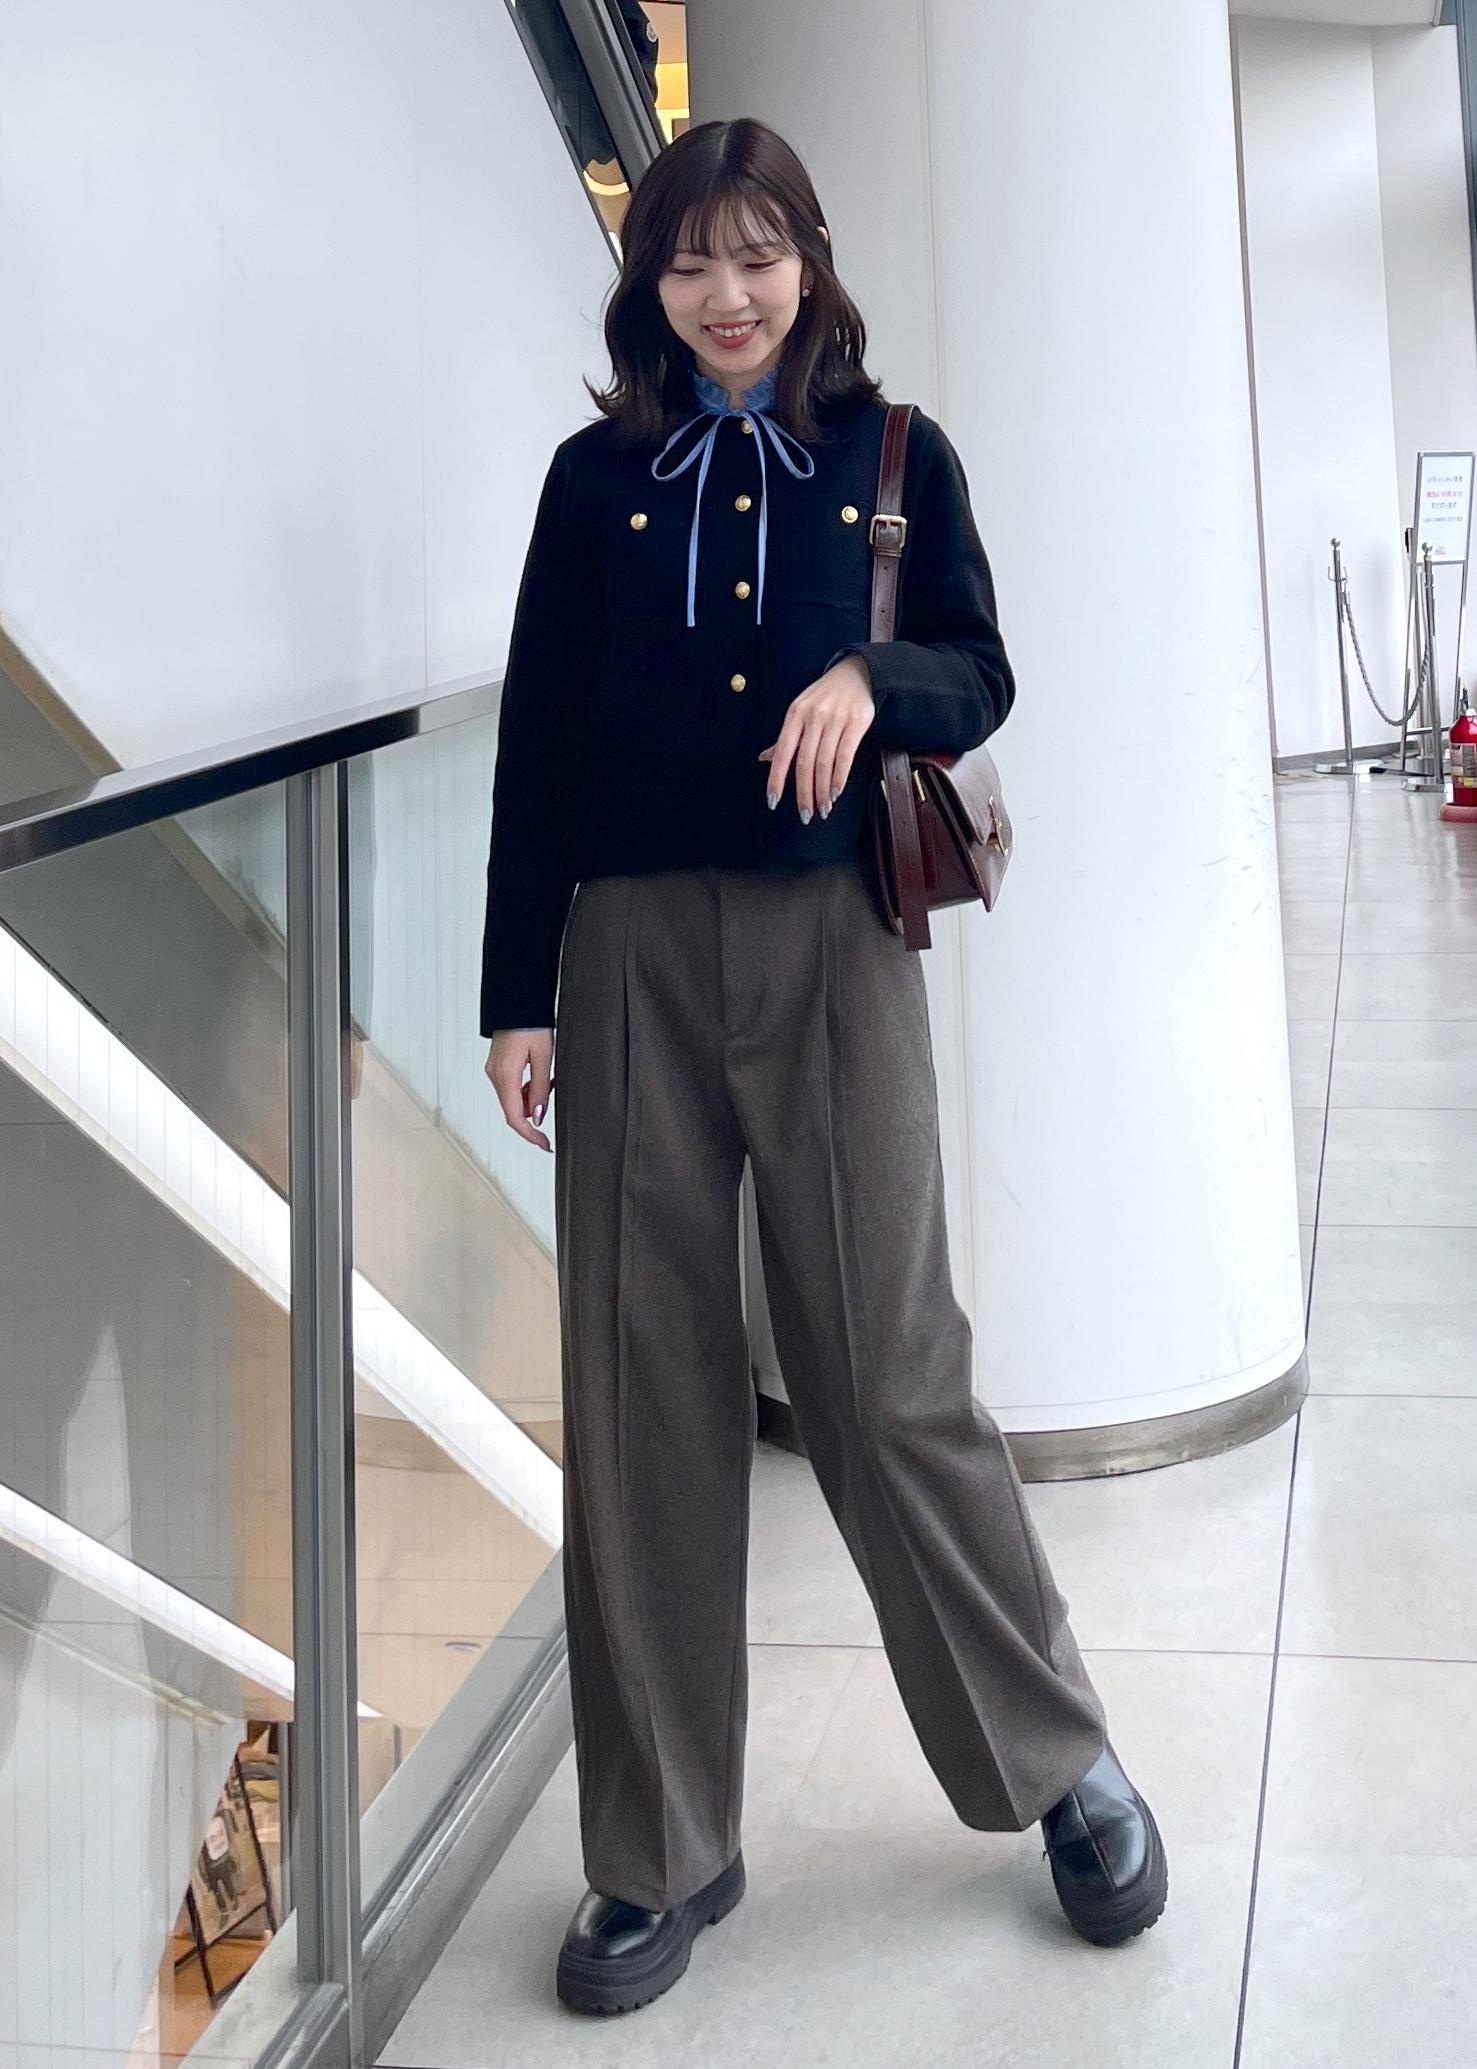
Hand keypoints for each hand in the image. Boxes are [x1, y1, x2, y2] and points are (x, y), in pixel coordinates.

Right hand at [485, 1028, 554, 1151]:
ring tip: (549, 1078)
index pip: (514, 1117)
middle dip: (534, 1111)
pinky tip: (539, 1073)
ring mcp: (494, 1071)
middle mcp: (495, 1076)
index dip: (530, 1135)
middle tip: (553, 1096)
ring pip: (513, 1098)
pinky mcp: (497, 1066)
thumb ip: (541, 1088)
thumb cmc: (531, 1023)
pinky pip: (511, 1087)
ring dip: (531, 1098)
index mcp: (505, 1076)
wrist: (517, 1001)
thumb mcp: (544, 1057)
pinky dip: (526, 1088)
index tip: (545, 1145)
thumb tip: (538, 1116)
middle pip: (513, 1109)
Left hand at [757, 655, 874, 821]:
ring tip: (823, 809)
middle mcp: (813, 717)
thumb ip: (786, 737)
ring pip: (824, 763)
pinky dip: (840, 778)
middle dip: (803, 793)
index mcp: (795, 715)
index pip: (782, 752)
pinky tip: (835, 793)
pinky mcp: (856, 723)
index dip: (776, 779)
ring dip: (822, 791)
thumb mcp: (800, 710)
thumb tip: (765, 758)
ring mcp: (835, 719)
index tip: (772, 801)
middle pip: (804, 762)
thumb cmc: (825, 696)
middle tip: (805, 815)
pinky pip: (845, 756)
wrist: (857, 673)